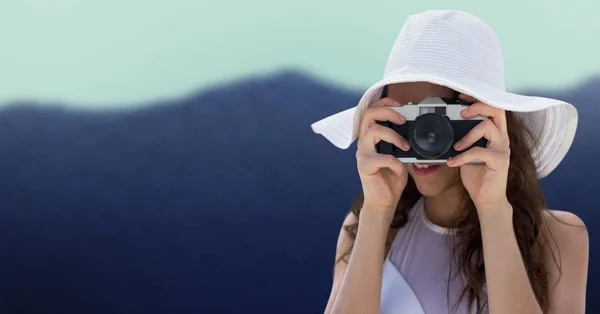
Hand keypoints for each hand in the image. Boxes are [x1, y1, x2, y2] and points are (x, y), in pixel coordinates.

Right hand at [356, 97, 410, 215]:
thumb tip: (417, 129)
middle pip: (369, 114)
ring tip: (406, 146)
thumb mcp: (400, 155)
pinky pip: (382, 157)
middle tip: (403, 119)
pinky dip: (396, 162)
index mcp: (370, 137)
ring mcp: (362, 154)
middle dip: (388, 111)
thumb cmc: (391, 178)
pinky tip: (399, 170)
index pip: (371, 111)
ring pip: (374, 131)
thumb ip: (403, 142)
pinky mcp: (365, 166)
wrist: (384, 202)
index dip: (385, 103)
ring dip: (394, 136)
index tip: (401, 105)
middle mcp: (364, 142)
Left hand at [446, 94, 510, 212]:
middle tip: (462, 113)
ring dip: (467, 135)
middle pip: (497, 110)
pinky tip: (453, 162)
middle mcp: (501, 138)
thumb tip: (442, 132)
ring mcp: (502, 148)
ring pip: (487, 127)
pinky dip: (463, 156)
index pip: (492, 109)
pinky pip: (479, 151)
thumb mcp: (465, 154)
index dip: (478, 99)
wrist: (486, 199)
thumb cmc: (477, 176)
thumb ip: (461, 141)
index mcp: (494, 134)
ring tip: (456, 146)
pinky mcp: (499, 160)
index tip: (461, 97)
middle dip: (478, 106)